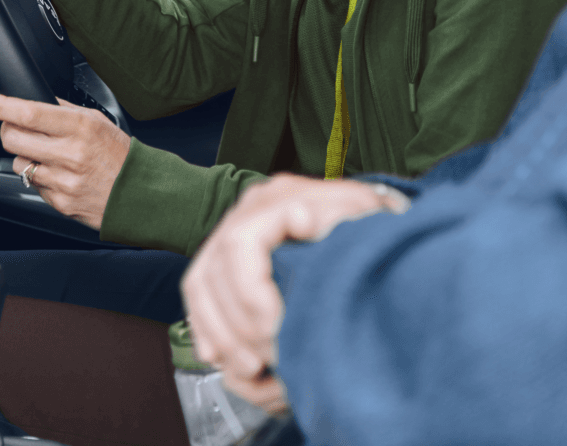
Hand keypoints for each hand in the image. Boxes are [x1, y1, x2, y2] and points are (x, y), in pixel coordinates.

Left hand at [0, 94, 130, 229]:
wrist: (137, 193)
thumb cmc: (120, 155)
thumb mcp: (99, 122)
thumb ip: (67, 111)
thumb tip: (38, 101)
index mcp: (80, 127)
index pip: (30, 113)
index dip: (3, 106)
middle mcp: (69, 153)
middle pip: (13, 138)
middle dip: (7, 130)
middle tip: (13, 127)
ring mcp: (62, 180)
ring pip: (18, 164)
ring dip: (25, 156)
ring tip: (46, 155)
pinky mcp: (58, 202)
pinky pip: (33, 184)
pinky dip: (39, 177)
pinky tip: (58, 174)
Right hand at [183, 174, 408, 406]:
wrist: (367, 230)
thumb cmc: (366, 228)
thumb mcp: (362, 219)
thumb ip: (334, 217)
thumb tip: (301, 218)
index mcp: (277, 198)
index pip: (239, 244)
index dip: (250, 295)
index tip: (277, 330)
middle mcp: (248, 212)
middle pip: (215, 273)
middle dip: (239, 327)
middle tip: (272, 359)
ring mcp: (233, 234)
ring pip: (200, 288)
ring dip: (223, 336)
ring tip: (254, 369)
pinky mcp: (226, 261)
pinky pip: (199, 297)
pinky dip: (208, 331)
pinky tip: (223, 358)